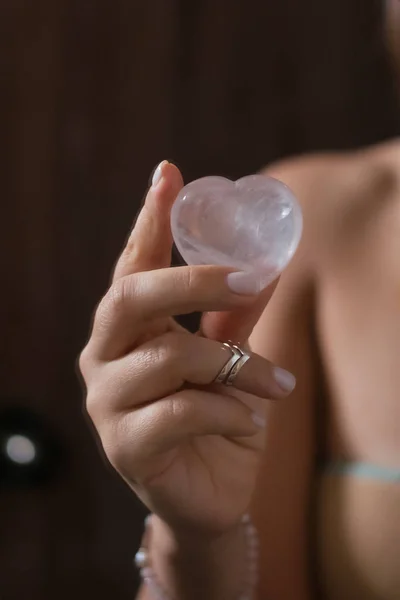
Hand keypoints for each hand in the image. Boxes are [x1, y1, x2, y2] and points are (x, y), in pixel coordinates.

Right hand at [79, 161, 295, 538]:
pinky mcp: (124, 447)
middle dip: (193, 281)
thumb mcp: (228, 358)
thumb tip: (265, 265)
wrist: (211, 494)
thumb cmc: (215, 416)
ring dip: (236, 366)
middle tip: (250, 276)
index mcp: (127, 329)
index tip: (168, 172)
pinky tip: (246, 422)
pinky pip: (181, 411)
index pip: (131, 264)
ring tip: (275, 385)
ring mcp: (107, 403)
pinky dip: (227, 410)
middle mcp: (105, 357)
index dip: (148, 219)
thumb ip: (235, 316)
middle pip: (131, 296)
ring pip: (170, 357)